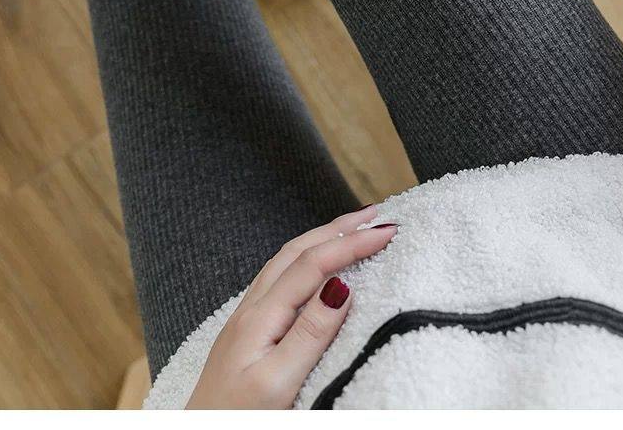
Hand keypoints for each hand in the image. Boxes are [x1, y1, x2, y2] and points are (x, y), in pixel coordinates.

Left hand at [185, 206, 395, 408]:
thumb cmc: (236, 419)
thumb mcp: (277, 382)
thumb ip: (309, 334)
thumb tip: (341, 287)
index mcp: (260, 316)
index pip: (313, 264)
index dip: (350, 243)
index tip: (386, 231)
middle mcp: (252, 308)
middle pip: (298, 250)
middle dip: (338, 227)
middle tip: (375, 214)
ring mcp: (248, 317)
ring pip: (287, 259)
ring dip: (322, 237)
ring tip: (351, 228)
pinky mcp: (250, 331)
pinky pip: (281, 277)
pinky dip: (307, 258)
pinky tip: (315, 265)